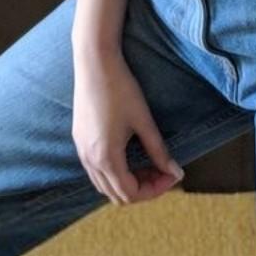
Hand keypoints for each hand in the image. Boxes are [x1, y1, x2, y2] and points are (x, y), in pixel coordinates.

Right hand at [72, 48, 184, 205]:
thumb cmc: (120, 88)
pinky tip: (128, 155)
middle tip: (162, 170)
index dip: (155, 190)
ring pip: (103, 184)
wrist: (94, 61)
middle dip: (142, 188)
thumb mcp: (143, 120)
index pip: (131, 193)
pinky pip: (95, 171)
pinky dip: (113, 172)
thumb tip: (176, 172)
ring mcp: (81, 149)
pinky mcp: (79, 139)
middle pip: (116, 194)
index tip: (171, 174)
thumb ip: (159, 151)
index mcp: (106, 157)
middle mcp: (89, 159)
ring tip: (147, 163)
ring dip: (127, 181)